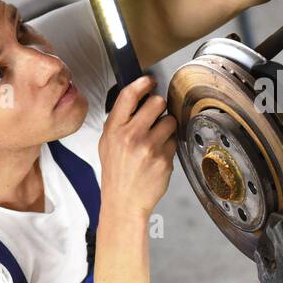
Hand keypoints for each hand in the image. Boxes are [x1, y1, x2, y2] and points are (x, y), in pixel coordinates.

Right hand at [97, 75, 176, 220]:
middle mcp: (131, 136)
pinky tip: (158, 156)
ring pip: (170, 120)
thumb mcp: (107, 143)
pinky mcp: (165, 159)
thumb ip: (120, 121)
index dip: (142, 83)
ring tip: (157, 139)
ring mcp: (150, 147)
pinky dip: (170, 146)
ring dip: (167, 126)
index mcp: (114, 129)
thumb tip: (137, 98)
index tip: (150, 81)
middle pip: (157, 102)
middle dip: (160, 106)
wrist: (124, 201)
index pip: (129, 95)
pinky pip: (175, 141)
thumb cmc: (116, 172)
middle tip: (156, 114)